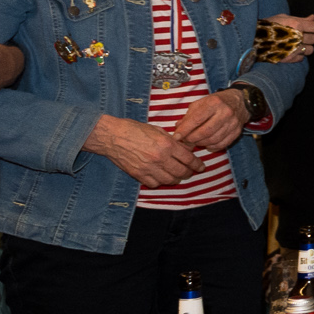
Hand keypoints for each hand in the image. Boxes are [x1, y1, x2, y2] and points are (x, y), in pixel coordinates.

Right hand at [83, 114, 205, 187]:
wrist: (112, 136)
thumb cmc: (135, 130)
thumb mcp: (158, 130)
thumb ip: (173, 141)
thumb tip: (188, 148)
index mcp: (166, 145)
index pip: (189, 159)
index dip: (197, 164)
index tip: (201, 167)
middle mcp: (160, 158)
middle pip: (182, 172)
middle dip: (189, 173)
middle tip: (190, 172)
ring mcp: (149, 168)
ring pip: (170, 180)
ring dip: (176, 178)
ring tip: (177, 175)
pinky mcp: (139, 175)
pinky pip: (155, 184)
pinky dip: (160, 182)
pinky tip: (161, 177)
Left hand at [172, 90, 249, 151]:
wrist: (239, 101)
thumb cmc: (216, 102)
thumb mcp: (201, 103)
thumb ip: (189, 115)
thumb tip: (178, 128)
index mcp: (214, 103)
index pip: (196, 119)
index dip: (185, 130)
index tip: (176, 137)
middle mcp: (225, 112)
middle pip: (205, 131)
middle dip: (192, 138)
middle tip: (185, 141)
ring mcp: (233, 123)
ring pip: (214, 139)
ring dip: (201, 143)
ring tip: (195, 141)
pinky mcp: (237, 131)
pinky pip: (223, 144)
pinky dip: (212, 147)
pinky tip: (206, 145)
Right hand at [266, 12, 313, 61]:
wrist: (253, 38)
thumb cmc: (269, 25)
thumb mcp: (283, 17)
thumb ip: (301, 18)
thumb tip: (313, 17)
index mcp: (296, 25)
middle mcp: (296, 37)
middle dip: (311, 37)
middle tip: (302, 35)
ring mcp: (293, 49)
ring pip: (310, 50)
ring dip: (306, 47)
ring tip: (297, 43)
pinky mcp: (289, 59)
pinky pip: (302, 58)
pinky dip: (299, 55)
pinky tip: (292, 50)